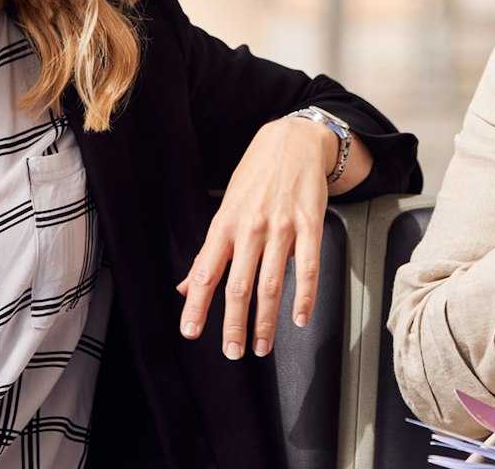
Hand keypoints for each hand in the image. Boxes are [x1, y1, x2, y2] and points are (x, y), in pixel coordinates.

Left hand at [176, 116, 334, 358]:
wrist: (292, 141)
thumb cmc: (255, 178)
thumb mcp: (225, 210)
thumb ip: (209, 253)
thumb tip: (185, 287)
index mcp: (224, 226)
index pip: (205, 272)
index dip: (196, 305)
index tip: (191, 332)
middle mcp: (250, 228)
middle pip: (238, 285)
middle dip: (234, 323)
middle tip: (232, 352)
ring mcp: (281, 227)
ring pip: (271, 282)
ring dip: (266, 320)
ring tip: (262, 346)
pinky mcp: (309, 224)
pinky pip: (309, 266)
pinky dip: (305, 296)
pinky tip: (300, 318)